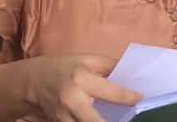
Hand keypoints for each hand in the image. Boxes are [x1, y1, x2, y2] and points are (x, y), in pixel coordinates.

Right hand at [27, 54, 141, 121]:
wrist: (35, 81)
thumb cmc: (67, 67)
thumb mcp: (90, 60)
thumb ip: (113, 66)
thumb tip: (135, 73)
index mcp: (81, 79)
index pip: (112, 93)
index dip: (130, 98)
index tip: (141, 99)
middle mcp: (72, 101)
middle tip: (131, 119)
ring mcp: (64, 117)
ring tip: (116, 120)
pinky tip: (99, 120)